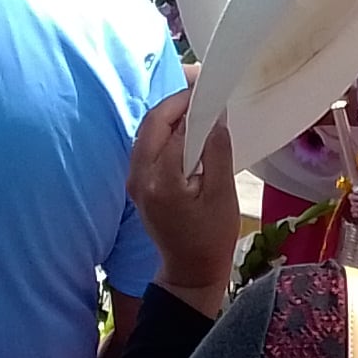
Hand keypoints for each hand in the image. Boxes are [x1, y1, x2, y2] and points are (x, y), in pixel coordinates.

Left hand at [127, 94, 244, 311]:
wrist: (190, 270)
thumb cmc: (211, 237)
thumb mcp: (223, 195)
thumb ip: (217, 153)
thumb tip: (215, 117)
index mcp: (161, 181)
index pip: (174, 128)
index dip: (192, 104)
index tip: (211, 87)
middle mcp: (139, 177)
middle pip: (152, 123)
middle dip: (176, 101)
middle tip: (202, 87)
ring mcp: (134, 181)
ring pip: (147, 132)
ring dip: (169, 115)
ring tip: (197, 104)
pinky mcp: (138, 184)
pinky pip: (147, 146)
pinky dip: (165, 131)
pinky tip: (186, 129)